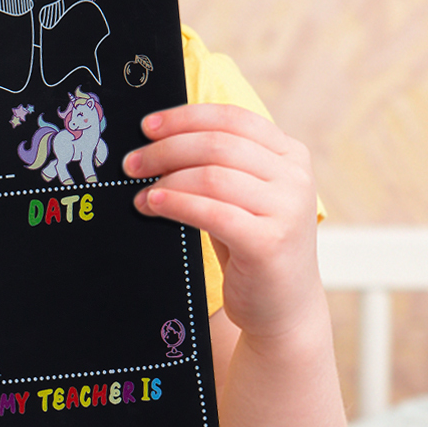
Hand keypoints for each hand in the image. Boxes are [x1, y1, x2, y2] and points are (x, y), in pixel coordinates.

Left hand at [125, 103, 322, 344]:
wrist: (284, 308)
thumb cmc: (252, 244)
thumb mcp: (243, 196)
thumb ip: (218, 165)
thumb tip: (155, 141)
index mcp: (290, 154)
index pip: (232, 118)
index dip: (185, 118)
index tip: (147, 126)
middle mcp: (295, 177)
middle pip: (217, 144)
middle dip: (166, 149)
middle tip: (132, 163)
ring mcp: (288, 210)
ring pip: (212, 176)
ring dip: (166, 180)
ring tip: (140, 193)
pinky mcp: (270, 243)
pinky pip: (212, 212)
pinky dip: (177, 204)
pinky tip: (153, 205)